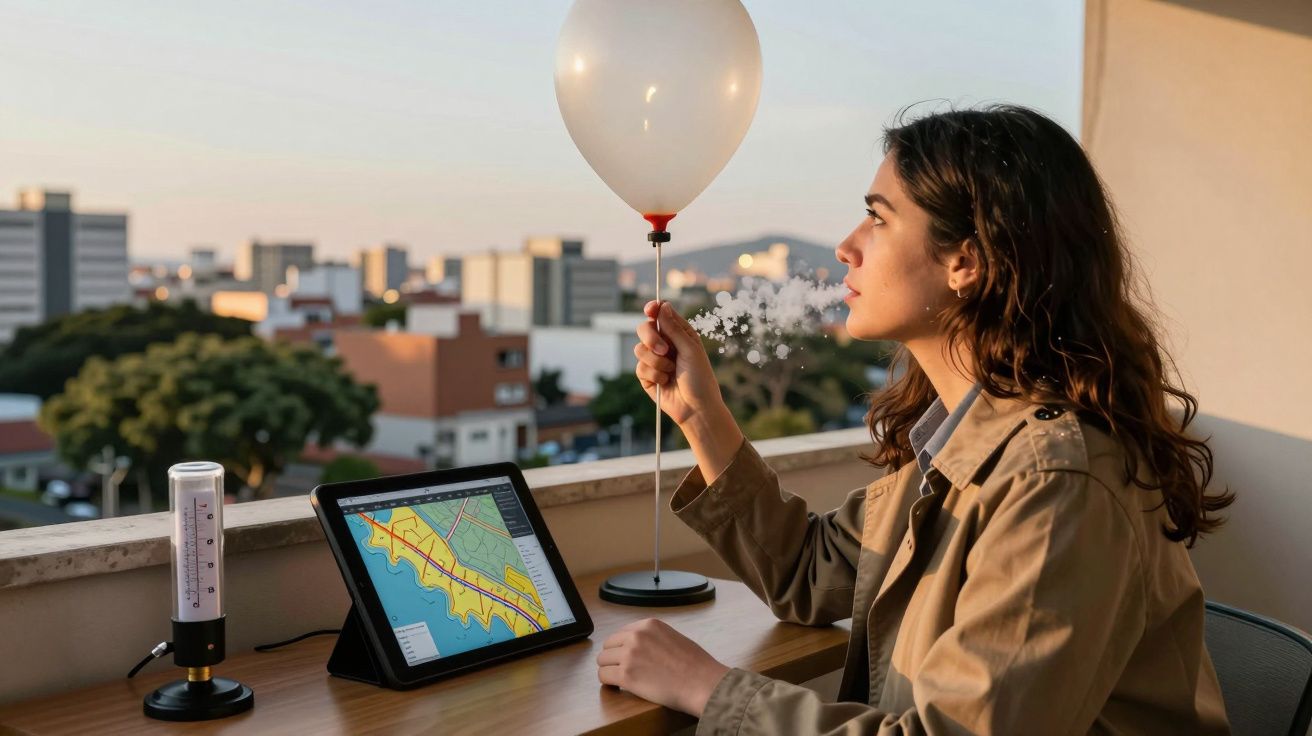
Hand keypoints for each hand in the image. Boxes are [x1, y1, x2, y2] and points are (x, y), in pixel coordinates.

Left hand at [596, 618, 729, 716]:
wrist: (701, 682)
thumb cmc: (695, 665)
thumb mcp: (673, 637)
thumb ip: (653, 638)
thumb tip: (639, 647)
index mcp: (648, 625)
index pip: (620, 633)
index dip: (621, 648)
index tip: (625, 658)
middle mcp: (636, 636)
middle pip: (608, 646)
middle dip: (613, 658)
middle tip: (622, 670)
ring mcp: (629, 654)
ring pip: (602, 661)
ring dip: (609, 670)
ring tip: (620, 679)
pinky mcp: (626, 675)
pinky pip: (603, 676)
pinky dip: (608, 683)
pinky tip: (618, 687)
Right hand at [635, 300, 723, 426]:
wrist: (696, 408)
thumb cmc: (700, 378)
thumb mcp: (690, 350)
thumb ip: (674, 329)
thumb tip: (662, 305)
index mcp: (679, 334)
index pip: (661, 315)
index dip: (653, 309)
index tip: (650, 309)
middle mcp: (665, 344)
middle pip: (644, 328)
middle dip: (651, 338)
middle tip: (664, 350)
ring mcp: (654, 360)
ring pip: (639, 349)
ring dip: (656, 361)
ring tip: (671, 371)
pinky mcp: (646, 376)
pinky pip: (640, 367)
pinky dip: (654, 375)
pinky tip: (665, 382)